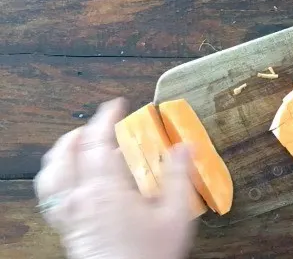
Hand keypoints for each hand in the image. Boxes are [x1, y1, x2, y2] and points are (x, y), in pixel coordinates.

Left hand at [34, 98, 195, 258]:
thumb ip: (179, 176)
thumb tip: (185, 146)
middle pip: (66, 154)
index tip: (115, 105)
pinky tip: (70, 181)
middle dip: (79, 133)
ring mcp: (71, 214)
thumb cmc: (149, 254)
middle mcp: (81, 198)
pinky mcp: (69, 228)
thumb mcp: (175, 214)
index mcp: (106, 188)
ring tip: (75, 145)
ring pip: (51, 175)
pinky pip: (50, 197)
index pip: (97, 142)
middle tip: (96, 125)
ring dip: (61, 153)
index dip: (105, 118)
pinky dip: (55, 179)